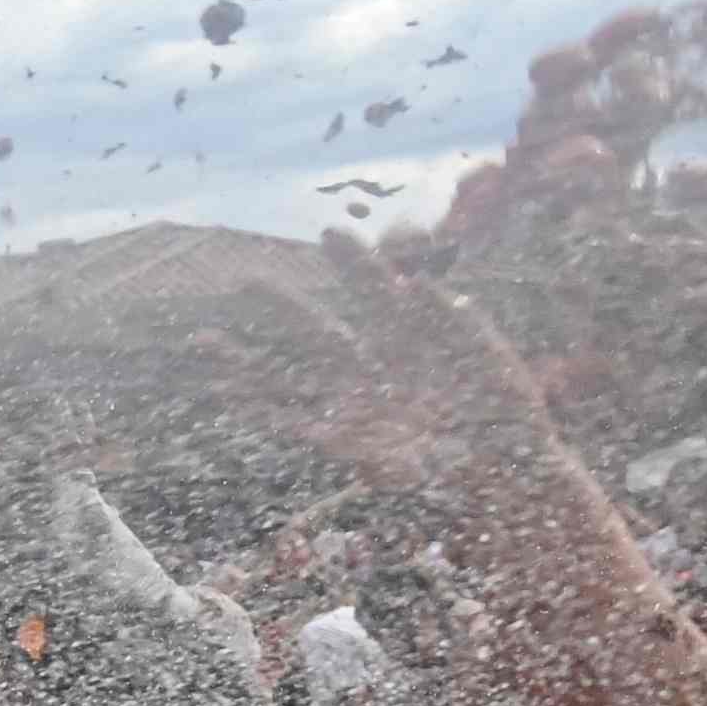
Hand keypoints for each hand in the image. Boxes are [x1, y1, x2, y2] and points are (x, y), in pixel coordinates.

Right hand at [162, 230, 558, 498]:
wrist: (502, 471)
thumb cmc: (504, 411)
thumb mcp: (485, 356)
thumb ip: (453, 320)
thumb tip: (417, 283)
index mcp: (408, 340)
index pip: (373, 292)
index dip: (352, 264)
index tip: (329, 234)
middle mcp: (370, 369)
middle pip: (313, 331)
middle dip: (278, 307)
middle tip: (244, 281)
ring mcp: (352, 406)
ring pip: (287, 377)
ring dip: (243, 361)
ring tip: (202, 341)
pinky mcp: (342, 442)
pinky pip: (290, 422)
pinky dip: (255, 409)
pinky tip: (223, 394)